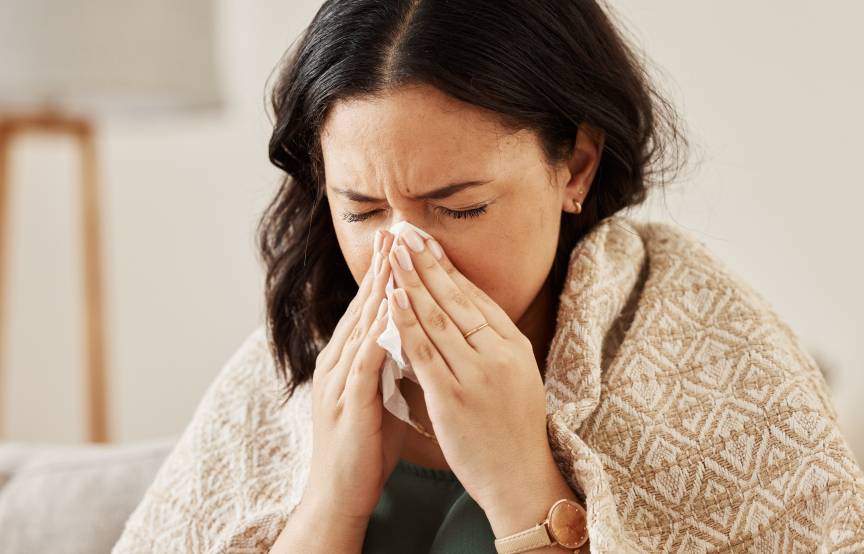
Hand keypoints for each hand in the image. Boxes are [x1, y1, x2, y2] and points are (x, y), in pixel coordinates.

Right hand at [302, 230, 407, 522]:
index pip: (369, 307)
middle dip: (382, 267)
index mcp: (349, 359)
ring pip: (362, 325)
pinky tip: (393, 309)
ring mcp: (340, 379)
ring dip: (380, 289)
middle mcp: (339, 361)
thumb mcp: (380, 394)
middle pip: (363, 306)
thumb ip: (390, 363)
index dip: (385, 274)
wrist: (340, 491)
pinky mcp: (349, 401)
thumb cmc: (365, 444)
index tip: (401, 242)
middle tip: (396, 230)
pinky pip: (365, 359)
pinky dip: (379, 331)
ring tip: (396, 256)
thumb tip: (411, 337)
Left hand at [384, 229, 553, 516]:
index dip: (447, 266)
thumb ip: (490, 345)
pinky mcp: (454, 396)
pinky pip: (425, 351)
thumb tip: (461, 314)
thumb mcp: (515, 377)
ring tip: (393, 253)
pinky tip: (391, 298)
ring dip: (412, 281)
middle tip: (405, 232)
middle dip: (427, 262)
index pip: (475, 296)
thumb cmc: (513, 430)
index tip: (426, 241)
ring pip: (438, 317)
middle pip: (456, 298)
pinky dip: (406, 322)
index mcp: (513, 345)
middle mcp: (498, 353)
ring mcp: (477, 373)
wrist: (519, 478)